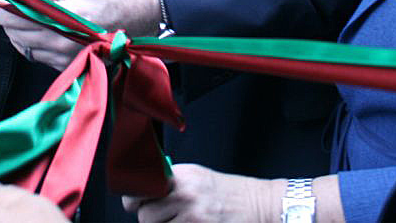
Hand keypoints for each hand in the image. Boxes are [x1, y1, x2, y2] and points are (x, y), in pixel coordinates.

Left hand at [0, 0, 158, 69]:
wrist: (134, 17)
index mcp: (66, 14)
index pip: (17, 18)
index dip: (2, 11)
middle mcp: (65, 40)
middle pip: (17, 35)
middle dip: (9, 22)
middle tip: (12, 10)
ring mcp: (66, 57)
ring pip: (24, 48)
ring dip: (20, 34)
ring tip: (30, 20)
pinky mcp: (68, 66)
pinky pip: (37, 56)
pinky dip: (34, 44)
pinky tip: (46, 32)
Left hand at [125, 164, 280, 222]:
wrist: (260, 204)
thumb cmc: (230, 192)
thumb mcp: (200, 176)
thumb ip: (173, 181)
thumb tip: (144, 190)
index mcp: (184, 176)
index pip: (142, 189)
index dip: (135, 199)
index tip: (135, 202)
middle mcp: (186, 195)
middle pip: (145, 216)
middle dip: (150, 219)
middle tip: (164, 216)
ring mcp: (193, 218)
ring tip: (179, 222)